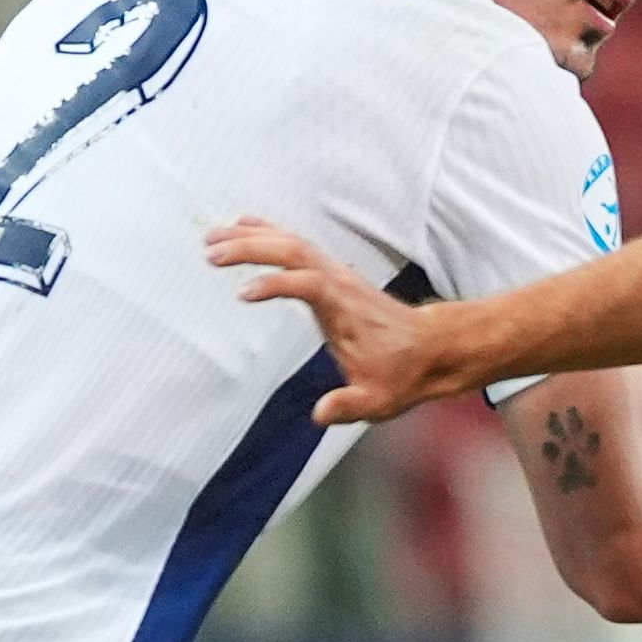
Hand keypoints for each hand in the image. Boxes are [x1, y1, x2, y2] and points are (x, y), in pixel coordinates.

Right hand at [209, 220, 459, 423]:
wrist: (430, 348)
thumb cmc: (401, 373)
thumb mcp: (378, 400)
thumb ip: (348, 406)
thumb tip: (320, 414)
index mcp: (345, 309)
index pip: (308, 284)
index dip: (276, 285)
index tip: (242, 294)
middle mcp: (339, 282)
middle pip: (293, 249)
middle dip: (251, 247)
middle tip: (211, 253)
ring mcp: (336, 273)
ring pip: (292, 241)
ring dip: (251, 236)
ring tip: (212, 238)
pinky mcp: (331, 272)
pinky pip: (296, 244)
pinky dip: (268, 233)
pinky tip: (244, 227)